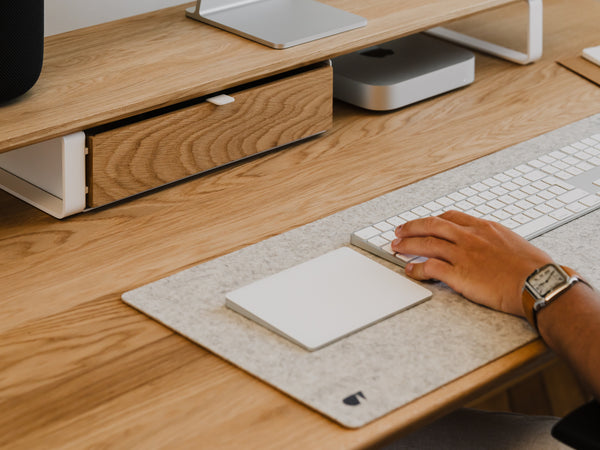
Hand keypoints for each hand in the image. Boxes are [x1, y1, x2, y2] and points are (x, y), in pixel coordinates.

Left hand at [391, 210, 552, 316]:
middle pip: (431, 226)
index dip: (433, 220)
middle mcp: (470, 237)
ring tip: (396, 247)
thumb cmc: (534, 268)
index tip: (425, 222)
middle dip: (412, 227)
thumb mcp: (514, 243)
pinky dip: (416, 268)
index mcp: (484, 227)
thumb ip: (497, 241)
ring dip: (407, 245)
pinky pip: (429, 267)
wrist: (537, 282)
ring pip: (426, 244)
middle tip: (399, 230)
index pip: (451, 217)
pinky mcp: (458, 274)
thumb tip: (494, 246)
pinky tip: (410, 270)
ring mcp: (462, 254)